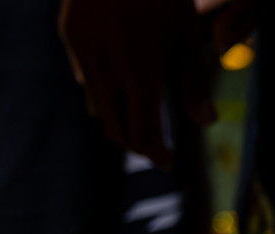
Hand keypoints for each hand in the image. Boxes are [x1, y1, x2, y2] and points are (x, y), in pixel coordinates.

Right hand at [58, 0, 216, 168]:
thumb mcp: (185, 32)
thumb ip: (192, 80)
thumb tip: (206, 122)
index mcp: (140, 68)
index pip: (143, 132)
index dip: (156, 151)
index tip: (169, 160)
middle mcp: (106, 65)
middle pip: (115, 127)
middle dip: (136, 141)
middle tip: (156, 145)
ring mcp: (81, 49)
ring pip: (97, 103)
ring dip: (118, 113)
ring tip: (140, 111)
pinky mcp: (68, 34)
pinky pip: (84, 75)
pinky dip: (103, 84)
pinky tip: (119, 75)